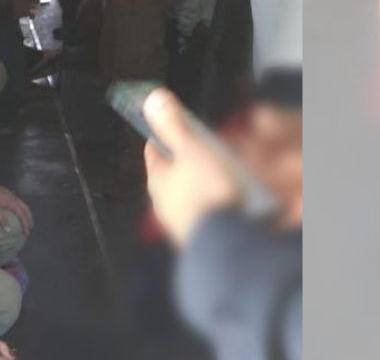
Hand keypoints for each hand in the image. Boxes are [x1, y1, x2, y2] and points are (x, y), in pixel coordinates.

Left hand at [0, 181, 33, 234]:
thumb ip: (1, 219)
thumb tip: (8, 230)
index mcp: (12, 202)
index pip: (22, 215)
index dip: (25, 224)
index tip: (26, 232)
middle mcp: (13, 198)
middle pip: (25, 209)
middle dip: (29, 218)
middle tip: (30, 227)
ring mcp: (10, 195)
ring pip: (22, 204)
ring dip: (26, 213)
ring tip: (27, 219)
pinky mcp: (6, 193)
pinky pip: (18, 202)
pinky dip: (21, 208)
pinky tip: (17, 211)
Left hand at [142, 89, 239, 245]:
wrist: (223, 241)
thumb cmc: (205, 191)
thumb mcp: (192, 150)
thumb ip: (173, 126)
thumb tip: (152, 99)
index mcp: (156, 181)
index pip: (153, 152)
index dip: (162, 136)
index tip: (172, 125)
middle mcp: (162, 204)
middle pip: (170, 175)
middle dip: (183, 160)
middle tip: (201, 147)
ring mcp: (179, 222)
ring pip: (186, 194)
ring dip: (198, 182)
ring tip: (218, 172)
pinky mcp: (198, 236)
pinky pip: (203, 211)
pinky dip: (211, 201)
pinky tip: (227, 199)